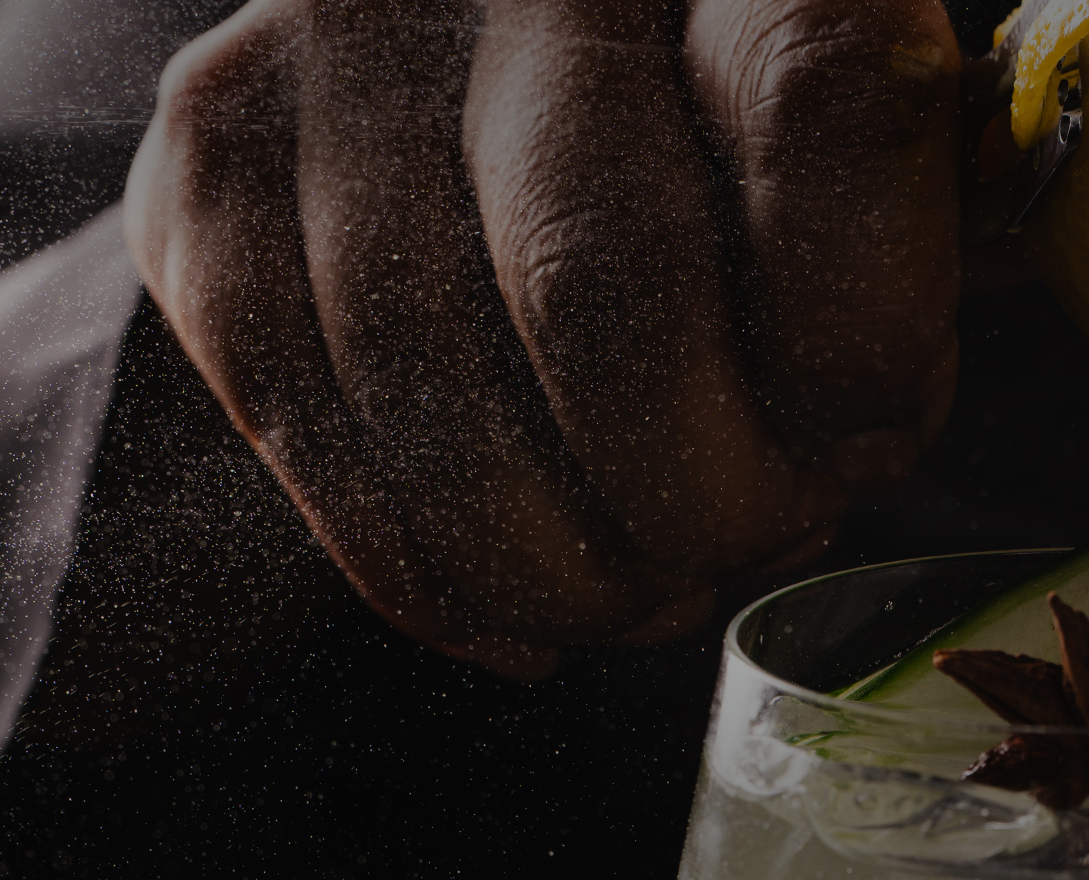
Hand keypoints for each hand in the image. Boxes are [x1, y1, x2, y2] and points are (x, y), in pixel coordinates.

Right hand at [125, 0, 961, 676]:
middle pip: (596, 269)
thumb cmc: (728, 146)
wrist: (502, 59)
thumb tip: (814, 473)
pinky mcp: (214, 139)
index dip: (857, 331)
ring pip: (421, 362)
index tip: (865, 446)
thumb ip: (872, 278)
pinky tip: (516, 611)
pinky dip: (422, 564)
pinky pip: (292, 403)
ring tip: (636, 596)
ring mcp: (340, 31)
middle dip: (691, 489)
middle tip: (738, 546)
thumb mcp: (865, 170)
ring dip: (553, 559)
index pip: (823, 100)